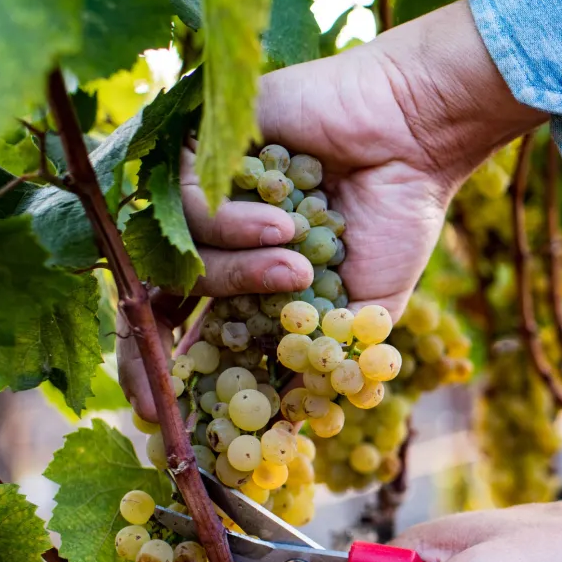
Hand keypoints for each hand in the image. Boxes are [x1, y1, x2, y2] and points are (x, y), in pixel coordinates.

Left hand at [123, 0, 544, 420]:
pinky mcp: (202, 147)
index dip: (169, 381)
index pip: (189, 336)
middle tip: (163, 392)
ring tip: (297, 265)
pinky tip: (285, 222)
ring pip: (176, 257)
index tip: (166, 422)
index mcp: (253, 280)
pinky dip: (232, 226)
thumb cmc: (399, 216)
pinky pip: (183, 202)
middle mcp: (219, 240)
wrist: (412, 138)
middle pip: (150, 302)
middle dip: (149, 353)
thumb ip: (328, 361)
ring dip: (236, 273)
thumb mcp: (369, 309)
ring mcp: (207, 195)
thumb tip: (290, 420)